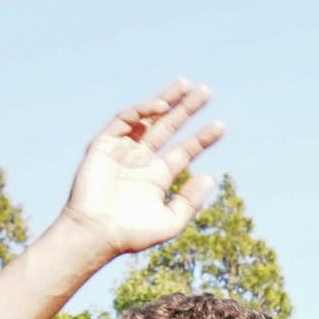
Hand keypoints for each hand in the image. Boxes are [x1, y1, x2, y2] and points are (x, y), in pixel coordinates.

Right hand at [61, 81, 223, 257]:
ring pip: (147, 118)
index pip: (184, 150)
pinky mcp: (104, 145)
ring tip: (187, 85)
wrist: (97, 234)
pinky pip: (124, 120)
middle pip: (168, 127)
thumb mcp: (170, 220)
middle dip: (186, 108)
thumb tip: (208, 178)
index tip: (221, 126)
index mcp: (157, 176)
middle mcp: (141, 160)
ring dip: (166, 100)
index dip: (203, 137)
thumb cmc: (131, 234)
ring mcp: (123, 150)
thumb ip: (190, 201)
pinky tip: (161, 105)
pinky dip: (141, 111)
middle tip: (205, 91)